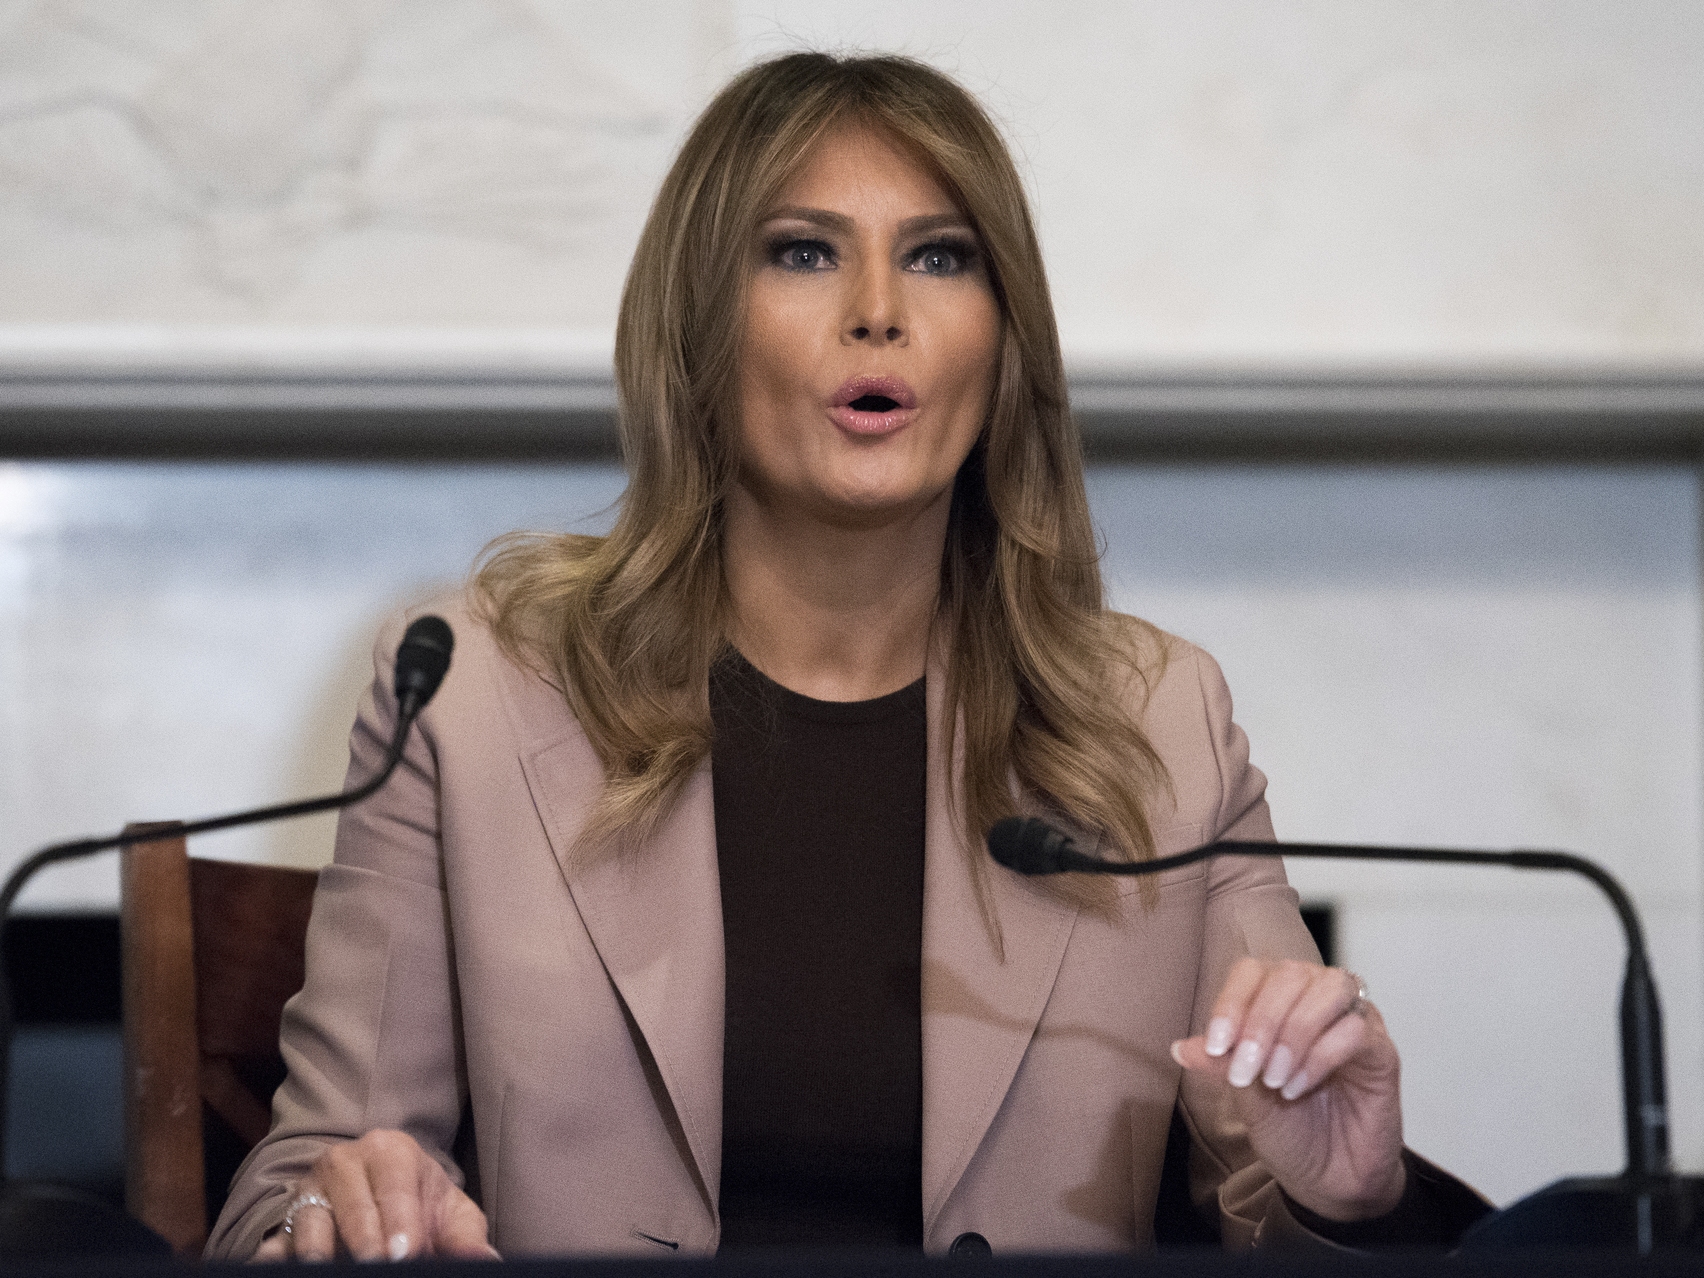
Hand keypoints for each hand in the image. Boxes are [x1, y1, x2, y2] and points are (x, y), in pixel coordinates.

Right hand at [250, 1129, 499, 1261]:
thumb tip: (488, 1261)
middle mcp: (345, 1163)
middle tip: (377, 1264)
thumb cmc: (419, 1205)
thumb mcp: (448, 1214)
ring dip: (318, 1249)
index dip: (401, 1222)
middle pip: (352, 1204)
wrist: (377, 1191)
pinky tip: (279, 1263)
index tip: (406, 1254)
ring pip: (310, 1221)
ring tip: (327, 1268)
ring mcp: (310, 1192)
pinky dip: (276, 1255)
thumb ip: (466, 1238)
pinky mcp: (286, 1221)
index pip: (396, 1186)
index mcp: (391, 1151)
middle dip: (365, 1241)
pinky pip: (277, 1239)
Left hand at [1171, 959, 1405, 1222]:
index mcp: (1278, 999)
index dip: (1231, 1001)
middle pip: (1289, 974)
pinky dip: (1321, 1056)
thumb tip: (1178, 1048)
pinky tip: (1299, 1087)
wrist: (1328, 1179)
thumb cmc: (1288, 1128)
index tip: (1216, 1045)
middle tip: (1247, 1070)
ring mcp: (1354, 1019)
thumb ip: (1222, 1064)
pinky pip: (1356, 1028)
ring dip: (1293, 1033)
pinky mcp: (1383, 1050)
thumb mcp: (1245, 1095)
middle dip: (1261, 1021)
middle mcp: (1318, 998)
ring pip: (1328, 989)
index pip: (1251, 971)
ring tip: (1275, 1080)